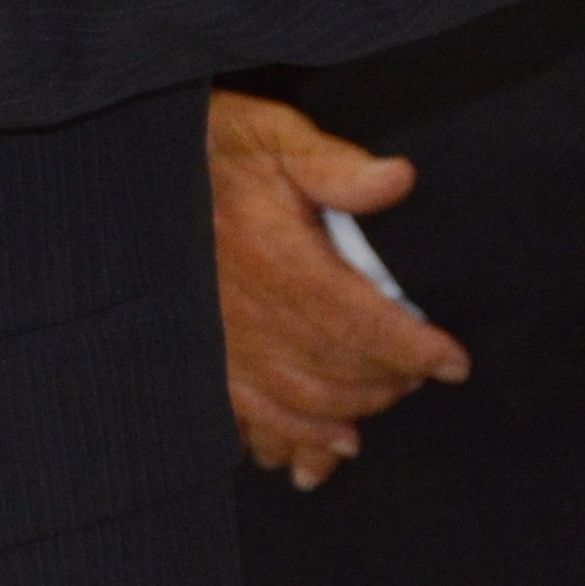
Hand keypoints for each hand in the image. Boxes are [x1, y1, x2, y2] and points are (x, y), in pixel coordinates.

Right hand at [207, 87, 468, 486]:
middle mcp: (242, 308)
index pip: (360, 320)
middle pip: (336, 369)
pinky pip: (248, 414)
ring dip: (350, 413)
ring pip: (298, 401)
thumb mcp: (268, 133)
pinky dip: (290, 440)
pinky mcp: (197, 354)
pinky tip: (322, 452)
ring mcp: (215, 339)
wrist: (130, 163)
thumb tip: (398, 178)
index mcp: (272, 254)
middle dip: (390, 380)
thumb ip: (331, 162)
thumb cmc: (207, 145)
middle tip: (421, 373)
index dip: (414, 348)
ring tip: (381, 402)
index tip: (454, 361)